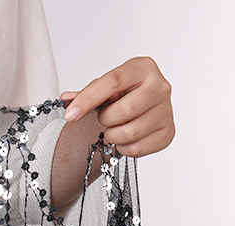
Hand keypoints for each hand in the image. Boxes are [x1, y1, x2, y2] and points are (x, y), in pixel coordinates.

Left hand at [59, 56, 173, 158]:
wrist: (143, 108)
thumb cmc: (123, 96)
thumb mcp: (104, 89)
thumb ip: (85, 94)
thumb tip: (66, 100)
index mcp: (143, 68)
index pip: (113, 82)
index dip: (88, 100)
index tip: (70, 115)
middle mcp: (160, 86)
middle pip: (125, 110)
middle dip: (106, 120)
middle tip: (104, 119)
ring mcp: (167, 110)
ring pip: (131, 132)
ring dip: (113, 136)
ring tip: (114, 129)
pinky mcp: (168, 132)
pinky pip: (137, 148)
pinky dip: (124, 148)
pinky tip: (124, 139)